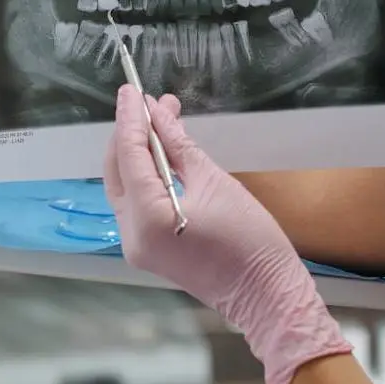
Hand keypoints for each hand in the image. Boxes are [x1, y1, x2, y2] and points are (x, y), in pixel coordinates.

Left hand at [104, 84, 351, 383]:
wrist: (266, 295)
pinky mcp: (147, 249)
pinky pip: (137, 202)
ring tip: (161, 118)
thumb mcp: (214, 182)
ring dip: (139, 152)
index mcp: (147, 216)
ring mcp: (136, 244)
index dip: (130, 118)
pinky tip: (162, 152)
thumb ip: (179, 146)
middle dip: (132, 133)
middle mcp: (131, 233)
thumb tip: (158, 114)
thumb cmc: (250, 239)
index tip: (132, 88)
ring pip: (124, 186)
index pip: (129, 155)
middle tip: (150, 102)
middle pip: (118, 170)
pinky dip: (146, 175)